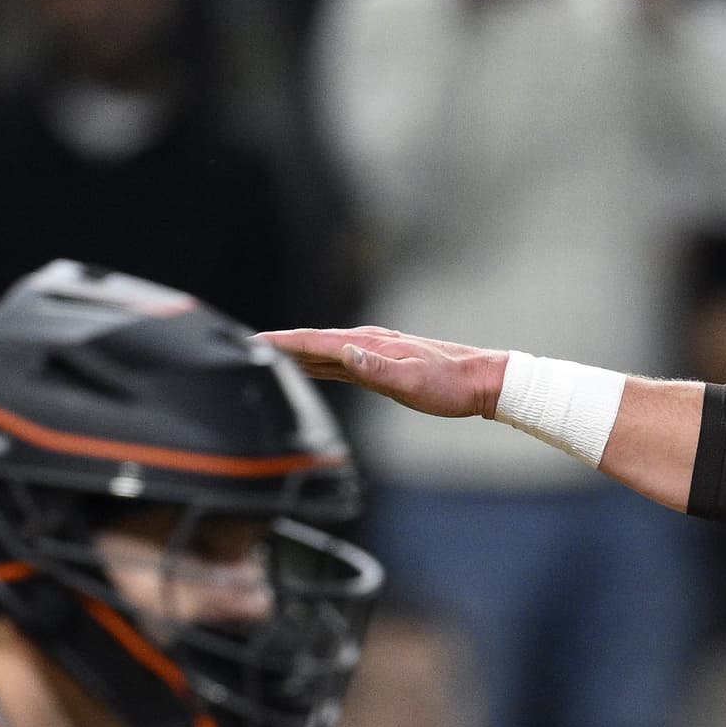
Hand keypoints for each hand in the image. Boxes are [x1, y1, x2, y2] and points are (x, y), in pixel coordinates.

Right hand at [262, 325, 509, 420]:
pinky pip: (338, 362)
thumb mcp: (413, 381)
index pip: (317, 342)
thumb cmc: (449, 385)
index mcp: (370, 346)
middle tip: (245, 345)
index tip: (255, 341)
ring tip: (266, 355)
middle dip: (280, 344)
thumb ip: (377, 370)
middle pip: (314, 342)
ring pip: (324, 351)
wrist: (480, 381)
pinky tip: (307, 367)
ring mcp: (373, 353)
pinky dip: (317, 363)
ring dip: (295, 353)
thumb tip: (344, 354)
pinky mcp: (380, 364)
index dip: (284, 342)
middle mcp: (368, 344)